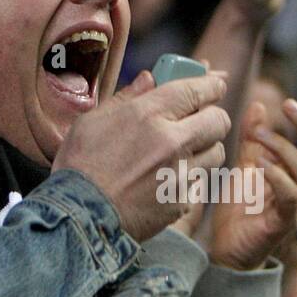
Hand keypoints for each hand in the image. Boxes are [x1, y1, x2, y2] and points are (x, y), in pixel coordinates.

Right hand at [54, 71, 229, 242]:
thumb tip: (150, 79)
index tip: (215, 85)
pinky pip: (199, 183)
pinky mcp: (181, 201)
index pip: (197, 89)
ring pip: (216, 152)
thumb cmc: (79, 166)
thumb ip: (127, 97)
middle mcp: (172, 141)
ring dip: (205, 149)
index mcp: (148, 114)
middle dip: (212, 117)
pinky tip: (165, 182)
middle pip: (218, 120)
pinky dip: (188, 180)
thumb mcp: (93, 121)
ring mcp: (180, 174)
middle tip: (200, 120)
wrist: (78, 218)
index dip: (211, 85)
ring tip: (182, 153)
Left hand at [208, 94, 296, 270]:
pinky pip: (290, 196)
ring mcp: (296, 206)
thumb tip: (258, 105)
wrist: (226, 249)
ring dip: (283, 145)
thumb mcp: (245, 165)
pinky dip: (278, 175)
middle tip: (287, 105)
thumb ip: (253, 138)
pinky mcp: (282, 222)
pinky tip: (261, 164)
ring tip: (257, 136)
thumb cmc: (240, 209)